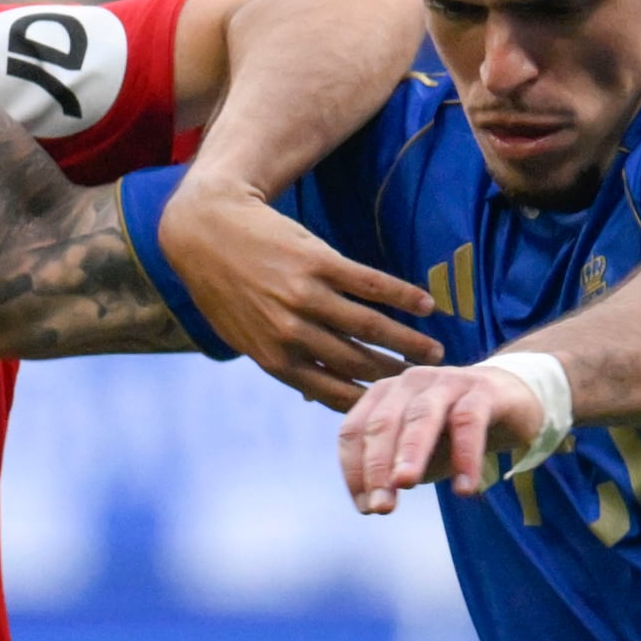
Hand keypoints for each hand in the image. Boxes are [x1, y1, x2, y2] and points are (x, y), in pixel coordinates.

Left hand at [160, 177, 443, 408]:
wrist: (205, 229)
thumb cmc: (223, 287)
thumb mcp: (243, 334)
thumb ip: (281, 362)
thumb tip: (315, 396)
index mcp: (272, 357)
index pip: (331, 391)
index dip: (369, 403)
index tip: (397, 411)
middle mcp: (290, 332)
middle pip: (358, 362)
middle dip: (396, 376)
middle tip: (426, 381)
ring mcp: (305, 296)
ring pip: (370, 327)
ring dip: (408, 341)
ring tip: (436, 350)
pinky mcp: (319, 262)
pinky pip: (370, 284)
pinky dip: (402, 295)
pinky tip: (426, 305)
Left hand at [339, 360, 559, 514]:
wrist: (512, 400)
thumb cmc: (452, 431)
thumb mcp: (417, 455)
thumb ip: (393, 475)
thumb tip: (371, 505)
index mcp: (384, 395)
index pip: (354, 431)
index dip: (355, 471)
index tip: (365, 508)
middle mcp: (409, 382)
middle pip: (382, 423)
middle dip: (377, 467)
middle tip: (380, 507)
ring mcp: (446, 381)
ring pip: (421, 416)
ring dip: (411, 452)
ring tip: (406, 485)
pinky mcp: (483, 390)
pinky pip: (470, 420)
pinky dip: (466, 456)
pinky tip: (464, 490)